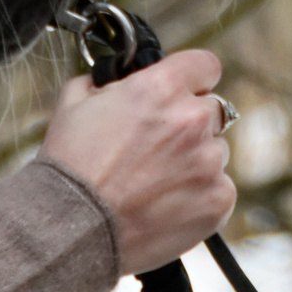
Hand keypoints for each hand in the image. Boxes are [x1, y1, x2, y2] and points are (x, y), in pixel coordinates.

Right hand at [37, 49, 236, 272]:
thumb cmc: (72, 166)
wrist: (75, 226)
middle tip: (160, 143)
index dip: (193, 76)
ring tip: (156, 180)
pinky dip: (200, 195)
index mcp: (161, 88)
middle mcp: (192, 120)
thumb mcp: (74, 101)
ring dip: (195, 159)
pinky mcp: (217, 201)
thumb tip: (115, 79)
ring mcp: (208, 163)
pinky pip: (220, 188)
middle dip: (190, 121)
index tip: (185, 89)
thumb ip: (104, 80)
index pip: (205, 65)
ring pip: (216, 151)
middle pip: (213, 109)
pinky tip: (166, 203)